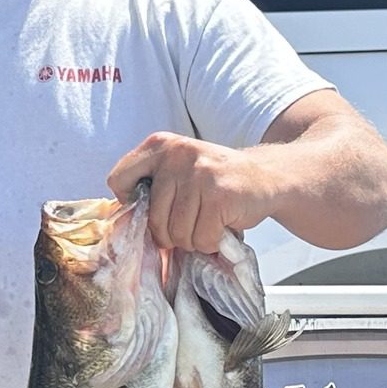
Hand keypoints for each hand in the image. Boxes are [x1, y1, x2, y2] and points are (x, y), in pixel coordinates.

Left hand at [106, 133, 272, 254]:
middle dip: (171, 235)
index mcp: (160, 145)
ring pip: (178, 232)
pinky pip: (203, 237)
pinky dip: (212, 242)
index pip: (118, 178)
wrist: (267, 177)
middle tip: (189, 229)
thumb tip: (125, 221)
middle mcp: (177, 154)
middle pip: (153, 218)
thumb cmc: (217, 182)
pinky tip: (222, 229)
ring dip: (194, 241)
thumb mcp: (180, 169)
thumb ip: (154, 185)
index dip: (131, 203)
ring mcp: (199, 174)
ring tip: (207, 227)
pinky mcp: (220, 195)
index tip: (153, 209)